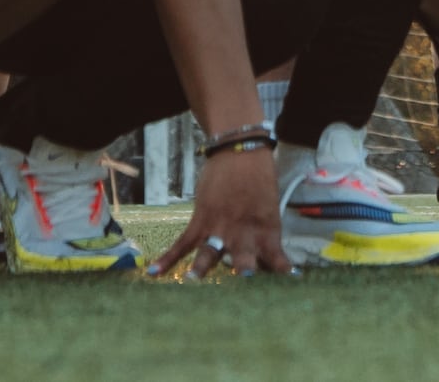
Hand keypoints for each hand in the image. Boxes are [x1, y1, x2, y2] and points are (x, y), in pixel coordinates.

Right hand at [156, 142, 294, 276]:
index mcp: (267, 230)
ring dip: (202, 267)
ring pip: (210, 252)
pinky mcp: (201, 219)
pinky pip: (183, 242)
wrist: (241, 151)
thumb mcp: (269, 208)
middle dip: (243, 273)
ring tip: (193, 281)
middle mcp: (244, 232)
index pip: (276, 258)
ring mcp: (220, 227)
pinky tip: (155, 271)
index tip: (284, 286)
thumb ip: (265, 234)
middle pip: (243, 259)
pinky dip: (168, 257)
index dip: (280, 273)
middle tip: (242, 283)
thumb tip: (264, 258)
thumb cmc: (260, 179)